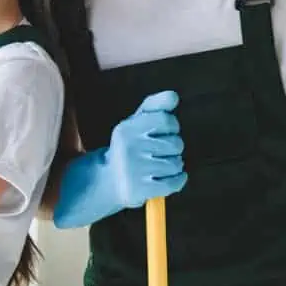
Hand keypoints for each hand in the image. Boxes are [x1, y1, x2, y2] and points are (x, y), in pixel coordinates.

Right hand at [53, 91, 186, 228]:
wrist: (107, 180)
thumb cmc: (128, 146)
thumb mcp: (135, 122)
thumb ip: (155, 106)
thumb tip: (174, 96)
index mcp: (127, 129)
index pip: (166, 120)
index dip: (172, 126)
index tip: (166, 132)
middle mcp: (129, 148)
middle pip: (176, 143)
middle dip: (174, 148)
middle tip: (162, 152)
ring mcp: (135, 170)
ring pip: (176, 164)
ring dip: (175, 165)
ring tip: (162, 165)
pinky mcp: (141, 190)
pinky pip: (174, 183)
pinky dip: (178, 180)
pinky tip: (172, 178)